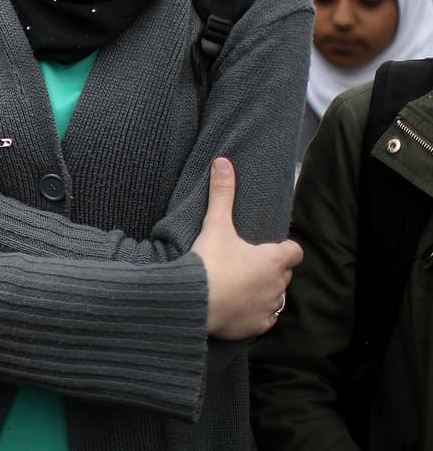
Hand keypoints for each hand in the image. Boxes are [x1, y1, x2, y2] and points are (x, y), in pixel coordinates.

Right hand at [192, 157, 302, 339]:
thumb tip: (223, 162)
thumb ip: (222, 194)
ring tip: (241, 285)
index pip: (293, 251)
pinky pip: (263, 319)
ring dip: (264, 291)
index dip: (284, 247)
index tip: (271, 246)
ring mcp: (268, 308)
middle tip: (247, 262)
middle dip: (271, 269)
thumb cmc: (210, 263)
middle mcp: (278, 285)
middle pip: (284, 274)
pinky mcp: (256, 327)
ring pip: (275, 297)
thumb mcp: (215, 225)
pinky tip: (238, 307)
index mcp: (273, 260)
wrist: (195, 302)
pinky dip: (255, 313)